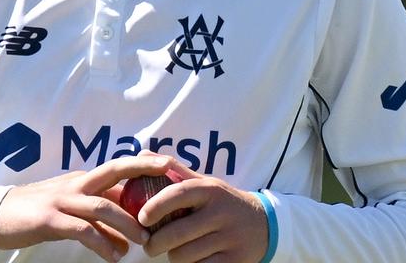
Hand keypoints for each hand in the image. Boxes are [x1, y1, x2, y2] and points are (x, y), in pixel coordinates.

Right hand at [0, 154, 174, 260]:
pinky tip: (114, 257)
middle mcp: (75, 184)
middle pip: (113, 172)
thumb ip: (98, 220)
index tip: (168, 163)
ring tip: (144, 241)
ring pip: (102, 206)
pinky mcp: (49, 219)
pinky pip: (81, 230)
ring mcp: (62, 200)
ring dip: (126, 224)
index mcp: (82, 179)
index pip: (118, 168)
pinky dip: (101, 243)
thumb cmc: (37, 212)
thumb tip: (126, 240)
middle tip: (169, 187)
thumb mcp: (70, 209)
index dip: (142, 164)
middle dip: (142, 173)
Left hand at [139, 159, 268, 262]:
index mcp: (210, 190)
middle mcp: (221, 212)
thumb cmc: (224, 202)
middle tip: (149, 245)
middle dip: (156, 243)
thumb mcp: (206, 183)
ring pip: (185, 255)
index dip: (155, 206)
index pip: (178, 194)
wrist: (264, 224)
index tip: (141, 218)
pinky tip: (193, 259)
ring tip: (175, 250)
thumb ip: (175, 171)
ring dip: (174, 256)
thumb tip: (143, 152)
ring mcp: (229, 238)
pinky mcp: (235, 260)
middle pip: (177, 233)